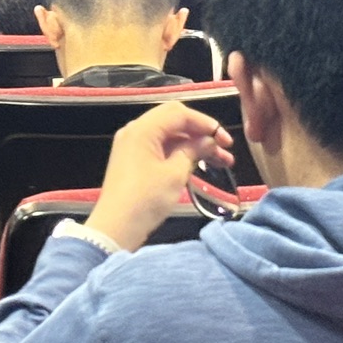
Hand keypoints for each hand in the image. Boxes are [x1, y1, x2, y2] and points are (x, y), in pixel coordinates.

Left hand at [87, 102, 235, 253]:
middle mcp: (135, 131)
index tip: (226, 139)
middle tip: (224, 149)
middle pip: (175, 121)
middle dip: (201, 133)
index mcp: (143, 129)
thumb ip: (193, 151)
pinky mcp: (133, 160)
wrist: (116, 228)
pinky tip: (199, 165)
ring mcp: (133, 146)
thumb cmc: (146, 200)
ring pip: (170, 136)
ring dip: (194, 145)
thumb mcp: (175, 174)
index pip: (180, 113)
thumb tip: (209, 141)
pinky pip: (161, 148)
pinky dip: (180, 153)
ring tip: (221, 161)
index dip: (206, 123)